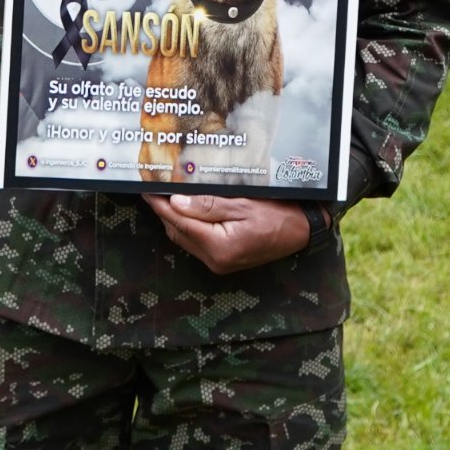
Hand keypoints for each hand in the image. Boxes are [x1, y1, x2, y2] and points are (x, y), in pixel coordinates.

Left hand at [144, 192, 313, 273]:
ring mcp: (219, 263)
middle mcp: (215, 260)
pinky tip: (186, 209)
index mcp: (219, 246)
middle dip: (164, 210)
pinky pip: (196, 242)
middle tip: (154, 187)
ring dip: (175, 218)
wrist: (302, 231)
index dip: (160, 204)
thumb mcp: (243, 204)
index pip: (179, 221)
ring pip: (184, 238)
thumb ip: (208, 205)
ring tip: (166, 194)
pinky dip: (188, 226)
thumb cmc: (278, 214)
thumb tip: (176, 202)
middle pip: (177, 232)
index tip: (146, 189)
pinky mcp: (223, 260)